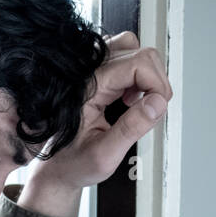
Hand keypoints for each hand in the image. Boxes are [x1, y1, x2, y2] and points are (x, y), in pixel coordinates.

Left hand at [14, 32, 172, 216]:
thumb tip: (157, 103)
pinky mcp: (95, 74)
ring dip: (145, 75)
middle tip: (150, 109)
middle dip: (154, 80)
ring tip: (137, 103)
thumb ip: (132, 128)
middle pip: (138, 51)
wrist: (56, 168)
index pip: (136, 63)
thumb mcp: (104, 155)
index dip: (156, 84)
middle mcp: (87, 73)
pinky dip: (136, 76)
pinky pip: (124, 57)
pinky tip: (128, 99)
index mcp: (87, 88)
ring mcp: (90, 70)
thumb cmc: (73, 163)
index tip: (159, 107)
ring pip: (131, 49)